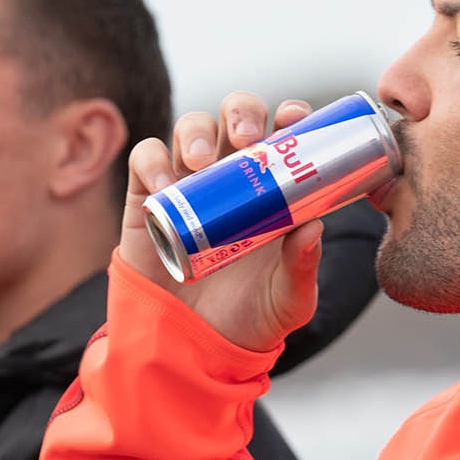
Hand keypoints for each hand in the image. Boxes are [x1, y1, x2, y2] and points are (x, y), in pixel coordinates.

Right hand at [117, 91, 323, 351]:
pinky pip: (146, 158)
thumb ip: (302, 269)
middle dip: (242, 113)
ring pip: (192, 128)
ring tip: (202, 163)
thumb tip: (313, 228)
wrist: (193, 346)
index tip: (295, 120)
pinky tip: (165, 184)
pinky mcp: (147, 198)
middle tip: (247, 139)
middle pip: (236, 115)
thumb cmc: (248, 318)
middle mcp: (232, 174)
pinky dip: (154, 162)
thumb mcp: (288, 300)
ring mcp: (189, 182)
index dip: (290, 116)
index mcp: (273, 188)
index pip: (283, 134)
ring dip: (198, 132)